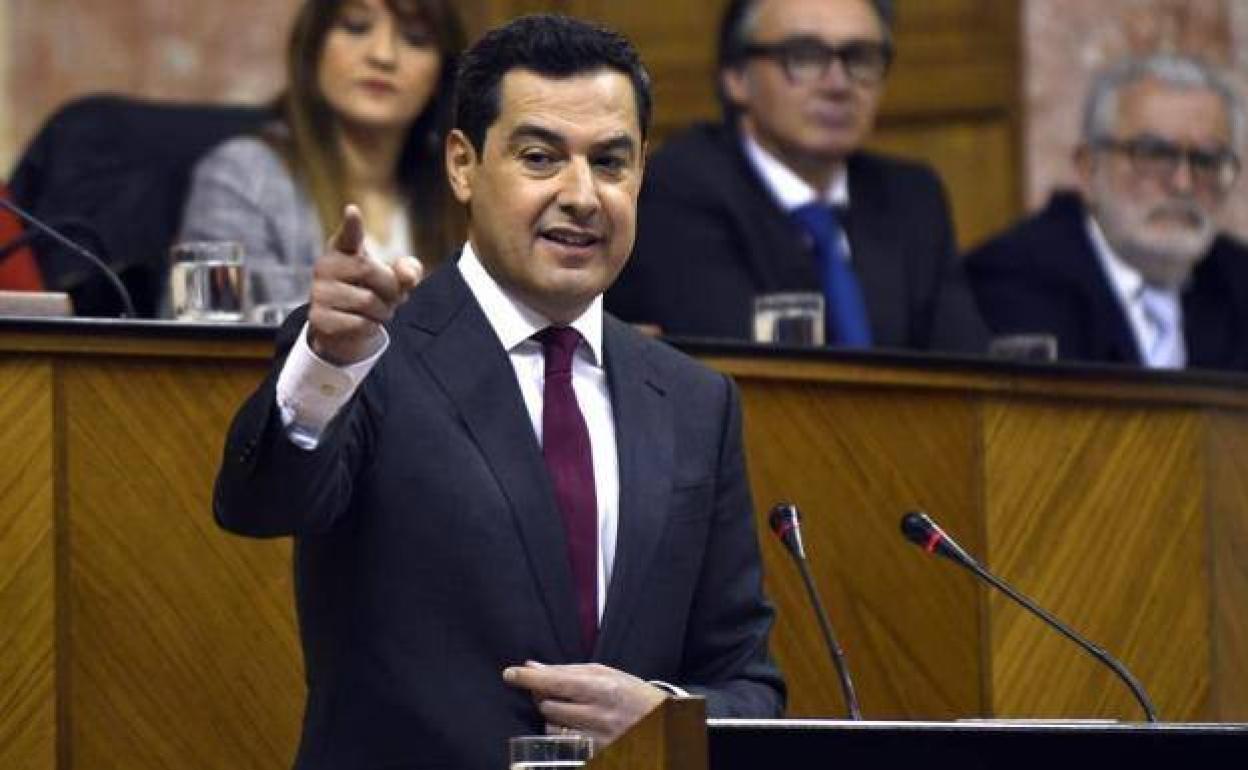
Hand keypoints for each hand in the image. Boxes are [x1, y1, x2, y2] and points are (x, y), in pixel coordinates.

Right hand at [307, 204, 422, 364]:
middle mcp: (325, 266)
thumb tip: (408, 276)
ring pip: (367, 301)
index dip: (352, 224)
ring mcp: (318, 292)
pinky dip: (370, 328)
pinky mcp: (318, 318)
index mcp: (344, 249)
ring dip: (382, 312)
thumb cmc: (371, 294)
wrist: (345, 329)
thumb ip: (407, 272)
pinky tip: (361, 324)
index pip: (349, 234)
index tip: (353, 211)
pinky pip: (359, 323)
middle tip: (390, 298)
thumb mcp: (394, 281)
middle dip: (389, 288)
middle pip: (369, 270)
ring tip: (375, 312)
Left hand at [503, 661, 668, 746]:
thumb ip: (568, 670)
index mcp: (602, 687)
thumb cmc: (632, 694)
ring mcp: (597, 738)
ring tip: (572, 710)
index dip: (528, 678)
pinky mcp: (595, 754)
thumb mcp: (606, 674)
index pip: (555, 682)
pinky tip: (576, 726)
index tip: (510, 674)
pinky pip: (562, 744)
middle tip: (552, 691)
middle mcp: (599, 714)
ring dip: (553, 717)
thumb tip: (532, 666)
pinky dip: (561, 734)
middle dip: (543, 697)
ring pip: (551, 727)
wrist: (663, 725)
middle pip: (548, 706)